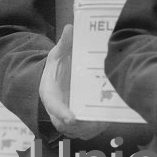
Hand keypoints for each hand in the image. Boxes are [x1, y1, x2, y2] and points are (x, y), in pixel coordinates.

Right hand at [39, 24, 107, 139]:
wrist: (58, 78)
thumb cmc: (58, 65)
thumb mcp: (59, 53)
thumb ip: (65, 43)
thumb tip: (71, 27)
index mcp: (50, 93)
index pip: (53, 106)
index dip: (61, 113)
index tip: (72, 118)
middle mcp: (57, 107)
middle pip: (65, 124)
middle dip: (79, 126)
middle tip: (95, 123)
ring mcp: (67, 115)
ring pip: (76, 130)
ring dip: (89, 129)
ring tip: (103, 123)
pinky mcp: (78, 120)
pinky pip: (85, 130)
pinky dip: (94, 129)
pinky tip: (106, 122)